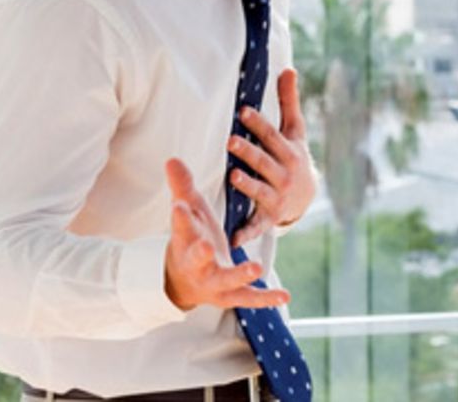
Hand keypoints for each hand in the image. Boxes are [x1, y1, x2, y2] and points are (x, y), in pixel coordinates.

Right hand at [163, 158, 289, 311]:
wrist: (184, 282)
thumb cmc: (190, 240)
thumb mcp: (187, 214)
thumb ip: (182, 187)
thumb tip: (172, 158)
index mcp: (186, 241)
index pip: (181, 226)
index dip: (181, 217)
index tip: (180, 206)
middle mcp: (197, 264)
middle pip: (197, 257)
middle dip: (201, 253)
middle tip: (207, 246)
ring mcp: (214, 282)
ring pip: (226, 280)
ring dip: (240, 275)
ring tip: (256, 267)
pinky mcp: (231, 295)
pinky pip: (250, 298)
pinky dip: (266, 298)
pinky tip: (285, 296)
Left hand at [226, 69, 316, 246]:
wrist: (306, 196)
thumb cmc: (293, 156)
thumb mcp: (295, 130)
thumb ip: (288, 101)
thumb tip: (288, 68)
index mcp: (289, 152)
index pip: (272, 136)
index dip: (259, 124)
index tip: (243, 112)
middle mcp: (284, 174)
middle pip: (264, 161)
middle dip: (249, 152)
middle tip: (231, 141)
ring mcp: (277, 197)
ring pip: (260, 190)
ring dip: (248, 184)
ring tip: (233, 176)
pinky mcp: (269, 218)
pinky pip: (257, 225)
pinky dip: (247, 232)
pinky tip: (233, 236)